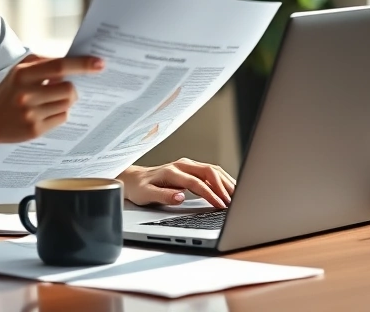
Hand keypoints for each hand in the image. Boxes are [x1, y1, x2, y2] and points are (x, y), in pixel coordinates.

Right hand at [0, 53, 103, 144]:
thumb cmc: (10, 91)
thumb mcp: (20, 71)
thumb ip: (45, 63)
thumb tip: (77, 62)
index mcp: (22, 74)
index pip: (59, 66)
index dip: (82, 65)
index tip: (100, 64)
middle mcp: (25, 94)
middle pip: (68, 89)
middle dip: (73, 89)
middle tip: (66, 89)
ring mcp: (30, 114)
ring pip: (67, 105)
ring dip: (65, 101)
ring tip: (49, 101)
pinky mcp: (34, 130)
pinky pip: (62, 118)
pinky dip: (59, 114)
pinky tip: (44, 113)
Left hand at [118, 158, 235, 208]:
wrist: (133, 179)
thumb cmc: (139, 188)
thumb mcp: (146, 195)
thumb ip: (164, 196)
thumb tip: (180, 197)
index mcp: (172, 171)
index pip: (197, 182)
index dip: (210, 194)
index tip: (220, 205)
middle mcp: (181, 165)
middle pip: (209, 171)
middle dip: (223, 186)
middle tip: (233, 201)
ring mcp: (187, 165)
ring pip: (212, 170)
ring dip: (225, 182)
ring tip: (236, 195)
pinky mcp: (190, 168)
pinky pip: (210, 172)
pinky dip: (222, 179)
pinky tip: (228, 188)